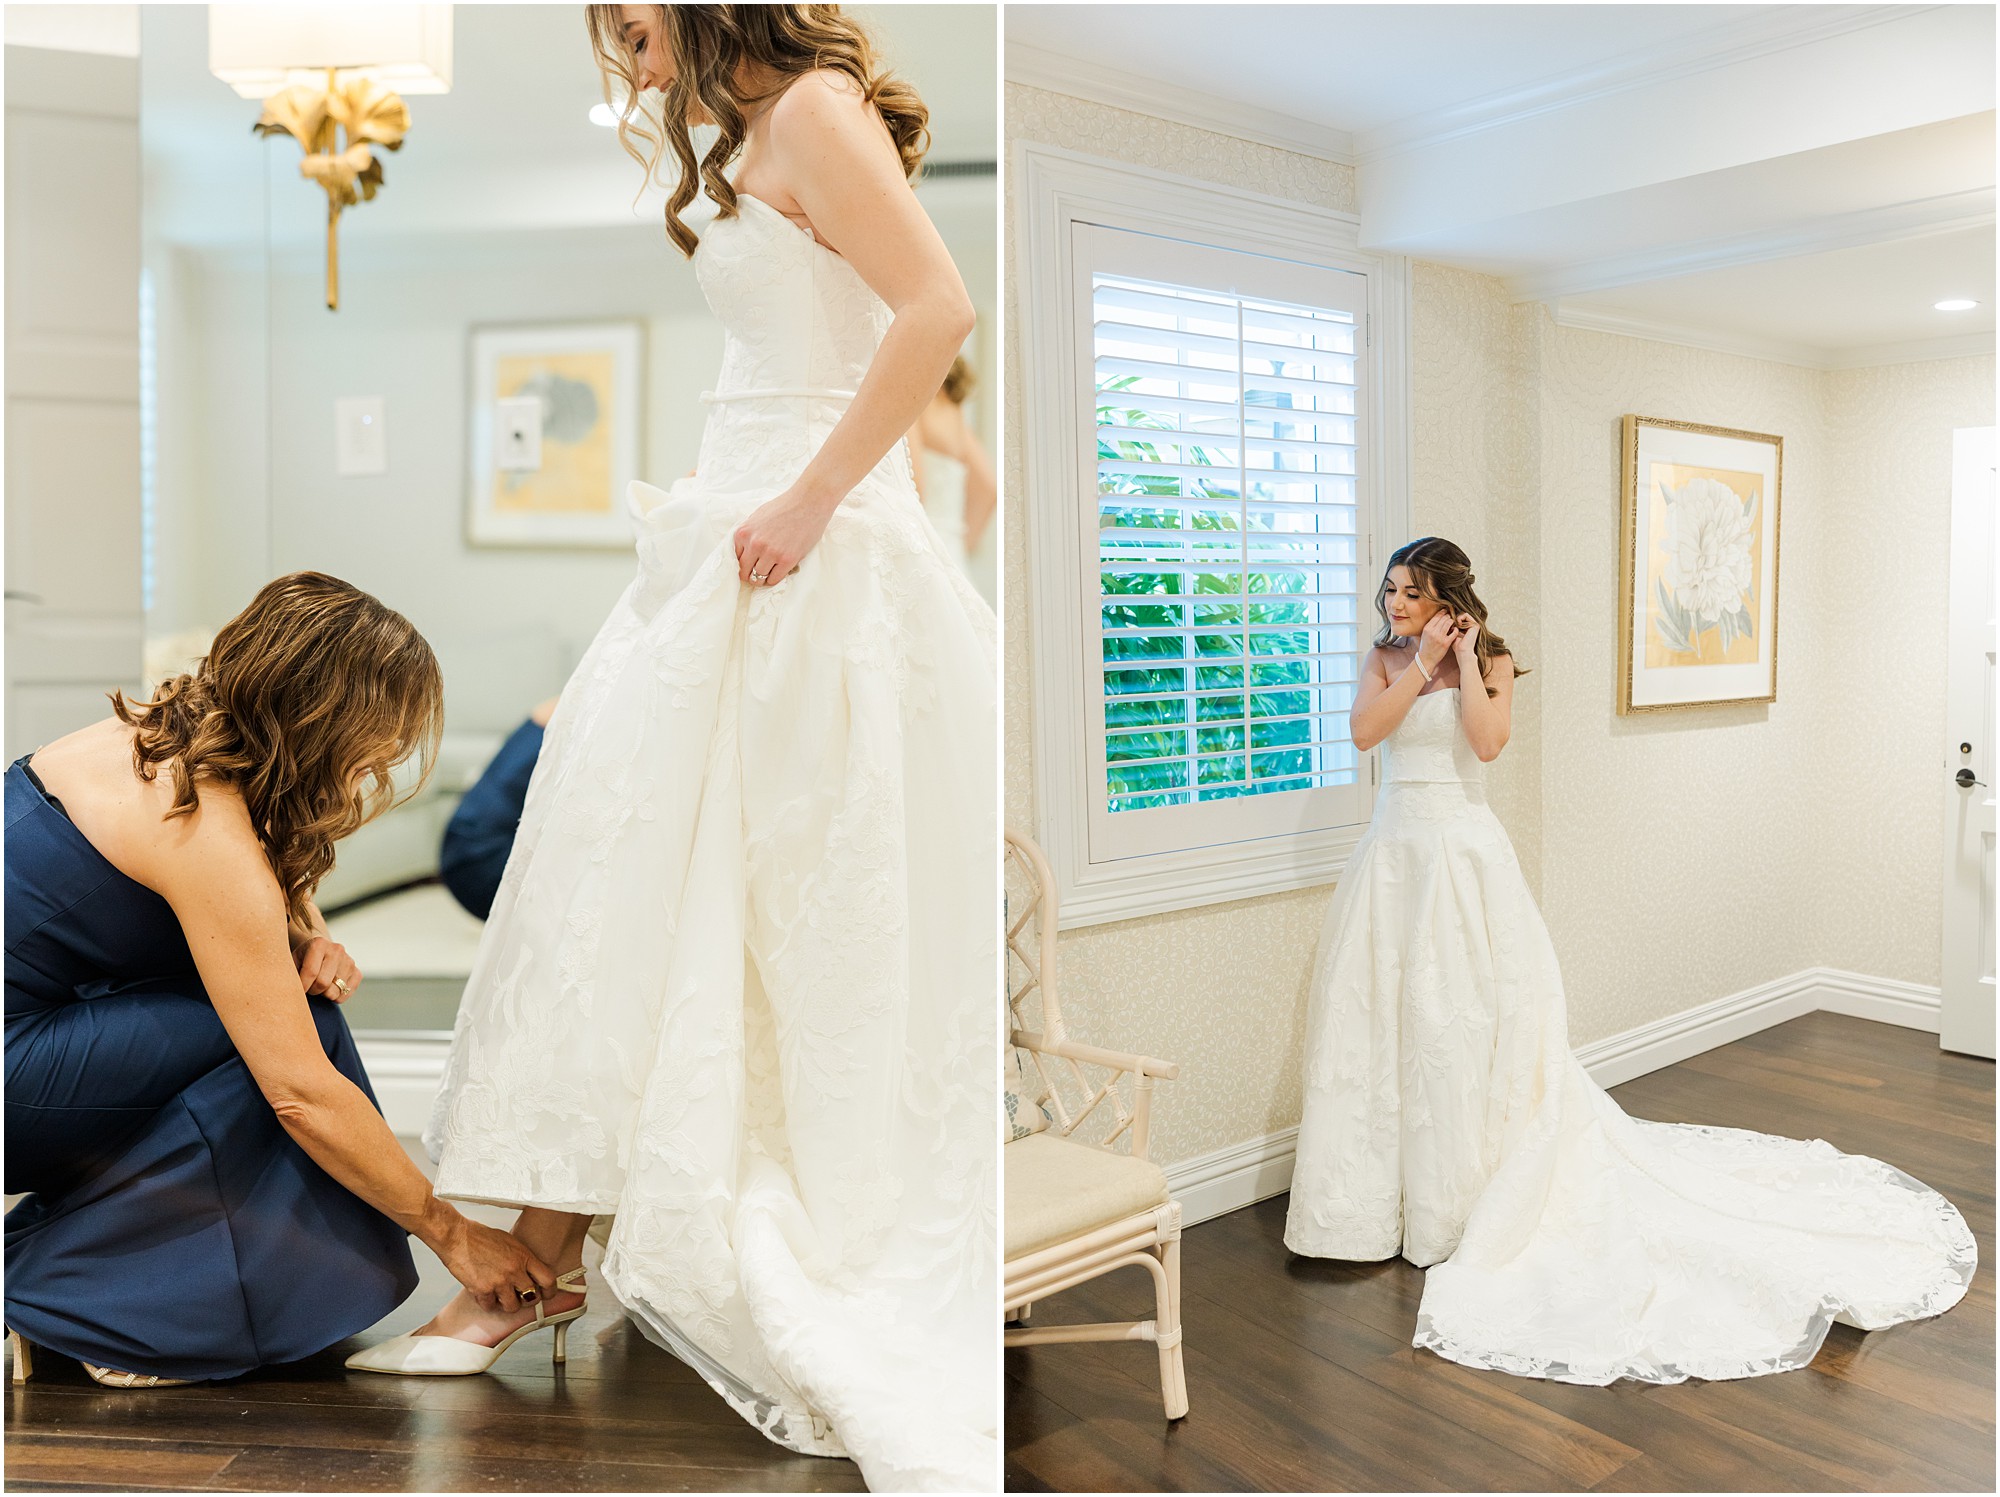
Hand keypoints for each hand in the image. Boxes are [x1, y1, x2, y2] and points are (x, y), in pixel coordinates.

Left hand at [295, 935, 360, 1002]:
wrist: (321, 951)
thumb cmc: (303, 959)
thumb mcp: (292, 960)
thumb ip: (289, 972)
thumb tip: (287, 991)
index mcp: (319, 944)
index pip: (311, 972)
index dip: (302, 987)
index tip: (297, 992)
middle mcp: (337, 950)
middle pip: (323, 983)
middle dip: (312, 990)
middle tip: (308, 988)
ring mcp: (349, 961)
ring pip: (334, 991)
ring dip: (323, 994)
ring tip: (319, 986)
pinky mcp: (357, 972)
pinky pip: (345, 994)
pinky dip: (336, 997)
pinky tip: (330, 988)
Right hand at [435, 1216, 559, 1314]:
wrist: (457, 1237)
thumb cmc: (480, 1236)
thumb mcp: (510, 1242)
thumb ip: (521, 1258)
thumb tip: (529, 1272)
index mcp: (524, 1256)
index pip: (548, 1279)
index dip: (550, 1290)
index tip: (547, 1293)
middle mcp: (514, 1270)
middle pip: (532, 1297)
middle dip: (527, 1299)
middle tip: (521, 1297)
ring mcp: (498, 1282)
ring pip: (512, 1307)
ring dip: (507, 1304)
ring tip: (502, 1296)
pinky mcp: (482, 1290)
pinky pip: (490, 1307)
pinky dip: (488, 1303)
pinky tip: (486, 1294)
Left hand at [733, 480, 838, 587]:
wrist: (808, 502)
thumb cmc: (785, 506)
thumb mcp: (758, 516)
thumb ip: (749, 533)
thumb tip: (743, 550)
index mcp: (743, 533)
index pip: (735, 558)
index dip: (742, 563)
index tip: (749, 565)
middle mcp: (754, 544)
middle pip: (744, 571)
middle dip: (749, 574)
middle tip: (756, 574)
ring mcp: (771, 553)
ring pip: (758, 577)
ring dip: (762, 578)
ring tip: (769, 572)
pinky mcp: (787, 560)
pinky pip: (774, 579)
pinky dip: (774, 578)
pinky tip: (778, 571)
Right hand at [1417, 610, 1456, 672]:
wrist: (1426, 659)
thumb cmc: (1425, 646)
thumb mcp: (1424, 634)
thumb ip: (1430, 626)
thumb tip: (1438, 617)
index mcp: (1427, 629)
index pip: (1436, 616)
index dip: (1442, 612)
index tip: (1446, 611)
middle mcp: (1433, 632)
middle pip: (1444, 618)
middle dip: (1448, 616)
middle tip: (1450, 616)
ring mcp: (1440, 637)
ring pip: (1449, 623)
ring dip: (1452, 621)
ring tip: (1453, 622)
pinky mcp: (1446, 643)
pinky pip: (1454, 632)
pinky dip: (1456, 629)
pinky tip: (1455, 629)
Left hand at [1451, 612, 1481, 656]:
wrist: (1463, 651)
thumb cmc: (1457, 645)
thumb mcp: (1453, 634)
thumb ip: (1453, 626)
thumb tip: (1446, 618)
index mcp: (1468, 628)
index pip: (1460, 618)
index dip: (1453, 619)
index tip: (1449, 625)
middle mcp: (1472, 625)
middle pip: (1461, 615)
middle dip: (1454, 619)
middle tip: (1451, 625)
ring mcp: (1474, 624)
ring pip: (1463, 614)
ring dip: (1457, 619)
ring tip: (1455, 626)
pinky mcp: (1475, 624)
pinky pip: (1466, 615)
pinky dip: (1460, 618)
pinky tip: (1458, 625)